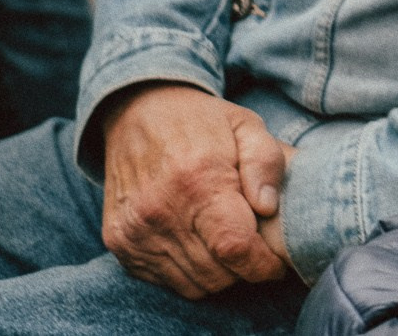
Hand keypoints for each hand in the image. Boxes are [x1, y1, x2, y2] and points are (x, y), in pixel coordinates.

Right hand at [100, 82, 295, 297]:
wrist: (137, 112)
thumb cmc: (202, 122)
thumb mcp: (247, 125)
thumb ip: (266, 163)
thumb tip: (269, 208)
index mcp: (197, 179)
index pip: (235, 247)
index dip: (263, 265)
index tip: (278, 262)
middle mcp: (160, 210)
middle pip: (217, 274)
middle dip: (245, 269)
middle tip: (255, 244)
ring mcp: (134, 231)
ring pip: (193, 285)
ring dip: (219, 274)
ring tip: (228, 241)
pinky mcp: (119, 242)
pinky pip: (165, 281)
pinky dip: (189, 272)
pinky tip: (199, 242)